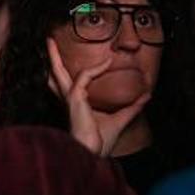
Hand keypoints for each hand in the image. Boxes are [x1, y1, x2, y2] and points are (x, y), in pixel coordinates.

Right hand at [46, 37, 149, 155]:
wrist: (92, 154)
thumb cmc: (100, 143)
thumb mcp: (120, 120)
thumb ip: (132, 107)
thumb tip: (147, 96)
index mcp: (74, 104)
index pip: (63, 85)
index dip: (62, 72)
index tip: (65, 60)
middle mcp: (68, 100)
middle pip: (55, 75)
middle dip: (50, 59)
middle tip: (47, 42)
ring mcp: (70, 98)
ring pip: (59, 72)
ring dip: (55, 56)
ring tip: (51, 40)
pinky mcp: (75, 99)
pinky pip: (84, 77)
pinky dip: (96, 68)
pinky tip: (108, 62)